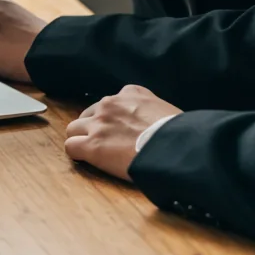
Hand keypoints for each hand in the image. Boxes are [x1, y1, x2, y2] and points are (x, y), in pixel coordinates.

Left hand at [65, 85, 181, 180]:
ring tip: (95, 153)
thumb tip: (159, 124)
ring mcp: (99, 124)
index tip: (122, 127)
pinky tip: (86, 160)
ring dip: (82, 139)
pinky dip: (77, 154)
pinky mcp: (92, 145)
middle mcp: (110, 104)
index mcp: (132, 93)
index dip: (115, 116)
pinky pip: (71, 146)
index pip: (115, 99)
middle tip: (105, 142)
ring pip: (74, 129)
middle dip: (94, 126)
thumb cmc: (182, 134)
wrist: (178, 148)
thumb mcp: (170, 111)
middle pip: (89, 114)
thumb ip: (155, 111)